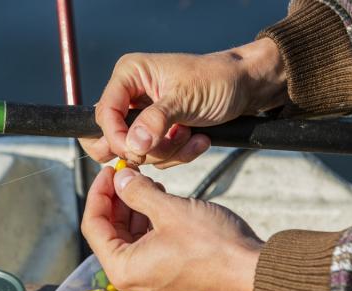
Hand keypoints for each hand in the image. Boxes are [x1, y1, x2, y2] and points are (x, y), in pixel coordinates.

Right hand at [80, 38, 285, 166]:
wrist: (246, 87)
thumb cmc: (218, 80)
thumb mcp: (186, 99)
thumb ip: (156, 121)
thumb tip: (132, 144)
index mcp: (129, 75)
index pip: (105, 113)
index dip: (117, 137)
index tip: (137, 152)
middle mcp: (130, 94)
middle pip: (112, 135)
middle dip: (144, 148)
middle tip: (168, 143)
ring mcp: (143, 115)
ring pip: (136, 150)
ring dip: (167, 151)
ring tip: (191, 134)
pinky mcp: (157, 131)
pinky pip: (154, 155)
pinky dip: (176, 153)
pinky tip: (197, 139)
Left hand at [80, 166, 262, 290]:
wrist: (254, 270)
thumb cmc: (214, 245)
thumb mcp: (169, 209)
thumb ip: (137, 192)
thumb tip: (120, 179)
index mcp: (123, 269)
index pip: (93, 226)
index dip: (98, 192)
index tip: (109, 170)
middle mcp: (132, 281)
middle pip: (110, 233)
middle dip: (116, 200)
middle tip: (126, 172)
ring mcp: (150, 282)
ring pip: (129, 239)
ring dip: (134, 209)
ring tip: (145, 182)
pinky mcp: (168, 277)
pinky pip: (147, 247)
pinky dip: (149, 223)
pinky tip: (160, 200)